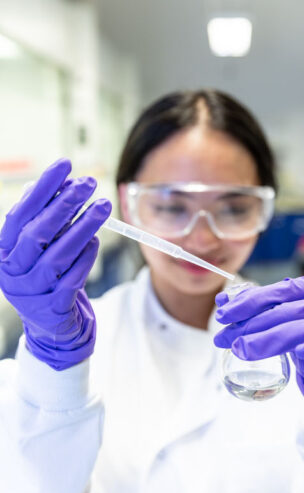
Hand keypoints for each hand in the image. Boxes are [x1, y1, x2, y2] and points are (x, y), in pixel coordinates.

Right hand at [0, 158, 111, 369]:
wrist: (50, 325)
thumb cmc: (46, 275)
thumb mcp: (41, 248)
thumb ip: (49, 219)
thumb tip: (69, 183)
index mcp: (4, 251)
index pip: (20, 214)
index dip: (43, 188)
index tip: (65, 165)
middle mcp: (12, 271)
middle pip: (37, 233)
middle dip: (64, 205)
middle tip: (89, 184)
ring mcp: (32, 292)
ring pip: (57, 256)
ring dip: (82, 227)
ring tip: (102, 207)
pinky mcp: (54, 308)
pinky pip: (72, 278)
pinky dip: (85, 257)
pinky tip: (95, 241)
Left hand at [214, 277, 303, 414]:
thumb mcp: (282, 317)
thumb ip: (256, 307)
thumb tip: (222, 300)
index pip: (275, 293)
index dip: (246, 303)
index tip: (221, 315)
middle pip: (283, 313)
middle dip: (248, 326)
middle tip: (223, 339)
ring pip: (302, 330)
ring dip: (269, 340)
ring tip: (241, 350)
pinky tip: (302, 352)